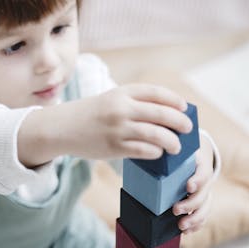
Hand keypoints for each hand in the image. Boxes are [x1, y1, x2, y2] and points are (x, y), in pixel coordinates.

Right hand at [61, 84, 192, 158]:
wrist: (61, 127)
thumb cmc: (89, 114)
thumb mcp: (110, 99)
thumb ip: (133, 103)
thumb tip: (167, 114)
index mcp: (122, 93)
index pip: (157, 93)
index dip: (175, 101)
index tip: (185, 107)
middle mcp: (121, 108)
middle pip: (162, 114)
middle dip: (180, 122)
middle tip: (187, 129)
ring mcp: (118, 128)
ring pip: (156, 135)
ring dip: (172, 142)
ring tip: (176, 147)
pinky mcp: (113, 146)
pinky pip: (144, 150)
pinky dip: (155, 152)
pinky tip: (157, 153)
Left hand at [173, 136, 215, 233]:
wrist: (192, 157)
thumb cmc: (178, 154)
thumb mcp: (173, 152)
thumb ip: (164, 155)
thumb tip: (144, 155)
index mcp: (199, 164)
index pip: (203, 173)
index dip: (198, 180)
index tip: (188, 186)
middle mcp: (204, 180)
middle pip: (204, 194)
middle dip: (190, 204)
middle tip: (175, 209)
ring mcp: (204, 192)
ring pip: (205, 207)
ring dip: (194, 218)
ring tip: (181, 226)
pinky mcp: (202, 202)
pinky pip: (203, 215)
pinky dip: (196, 224)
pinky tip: (186, 231)